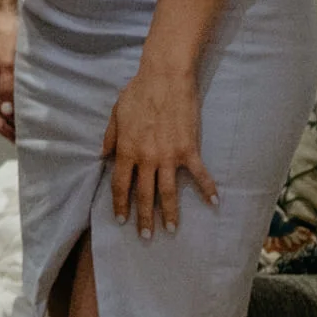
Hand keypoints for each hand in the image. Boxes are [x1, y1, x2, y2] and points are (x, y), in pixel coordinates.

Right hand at [0, 2, 18, 140]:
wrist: (3, 9)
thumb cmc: (6, 33)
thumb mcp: (9, 61)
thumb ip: (8, 87)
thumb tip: (8, 111)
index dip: (1, 127)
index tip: (16, 140)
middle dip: (5, 123)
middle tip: (24, 136)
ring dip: (9, 111)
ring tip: (26, 122)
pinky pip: (3, 88)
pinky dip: (12, 99)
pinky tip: (25, 100)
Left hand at [103, 62, 218, 238]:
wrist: (164, 79)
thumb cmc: (137, 93)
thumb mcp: (116, 114)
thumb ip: (110, 137)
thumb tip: (102, 155)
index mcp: (126, 150)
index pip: (121, 184)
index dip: (120, 204)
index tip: (121, 219)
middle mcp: (146, 158)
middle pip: (145, 195)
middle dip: (144, 218)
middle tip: (145, 237)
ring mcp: (168, 156)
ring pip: (168, 192)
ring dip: (170, 214)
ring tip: (170, 230)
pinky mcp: (189, 150)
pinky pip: (199, 175)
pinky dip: (207, 189)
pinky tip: (214, 202)